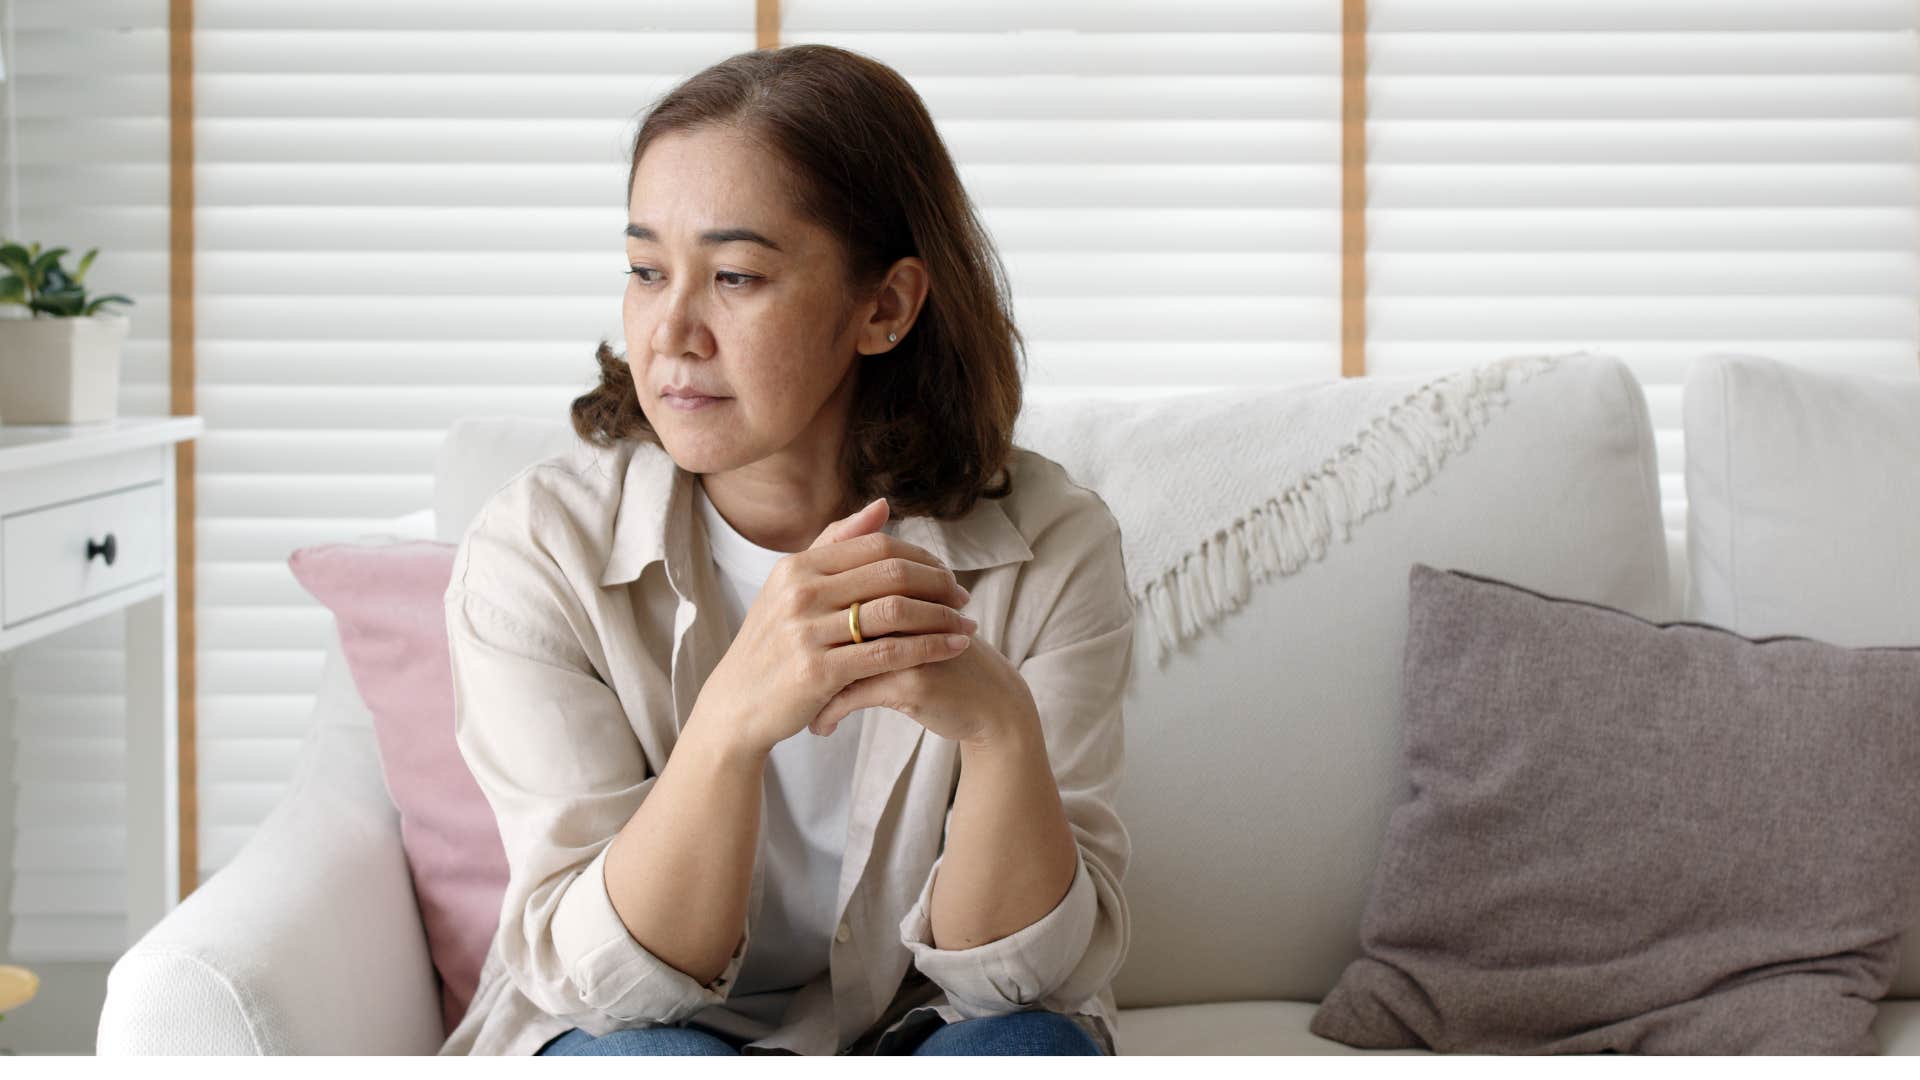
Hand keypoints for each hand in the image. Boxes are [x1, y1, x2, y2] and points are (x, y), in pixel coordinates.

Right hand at [692, 495, 978, 759]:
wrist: (737, 706)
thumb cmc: (772, 645)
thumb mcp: (791, 588)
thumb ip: (835, 544)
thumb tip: (882, 505)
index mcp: (798, 567)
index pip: (877, 545)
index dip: (921, 557)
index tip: (946, 575)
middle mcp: (800, 593)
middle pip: (892, 574)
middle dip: (938, 584)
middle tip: (963, 599)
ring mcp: (807, 632)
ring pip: (895, 613)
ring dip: (941, 617)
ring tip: (967, 626)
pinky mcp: (818, 673)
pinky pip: (889, 654)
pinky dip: (929, 649)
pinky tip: (953, 650)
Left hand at [807, 611, 1036, 749]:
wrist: (992, 704)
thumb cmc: (946, 664)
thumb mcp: (914, 629)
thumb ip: (876, 609)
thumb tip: (824, 607)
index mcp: (901, 590)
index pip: (840, 592)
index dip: (810, 620)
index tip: (788, 646)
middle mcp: (903, 609)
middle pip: (835, 622)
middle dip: (803, 653)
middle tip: (783, 678)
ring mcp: (907, 643)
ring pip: (838, 658)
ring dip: (812, 689)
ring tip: (798, 709)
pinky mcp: (912, 681)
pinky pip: (853, 695)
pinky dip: (830, 712)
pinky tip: (821, 727)